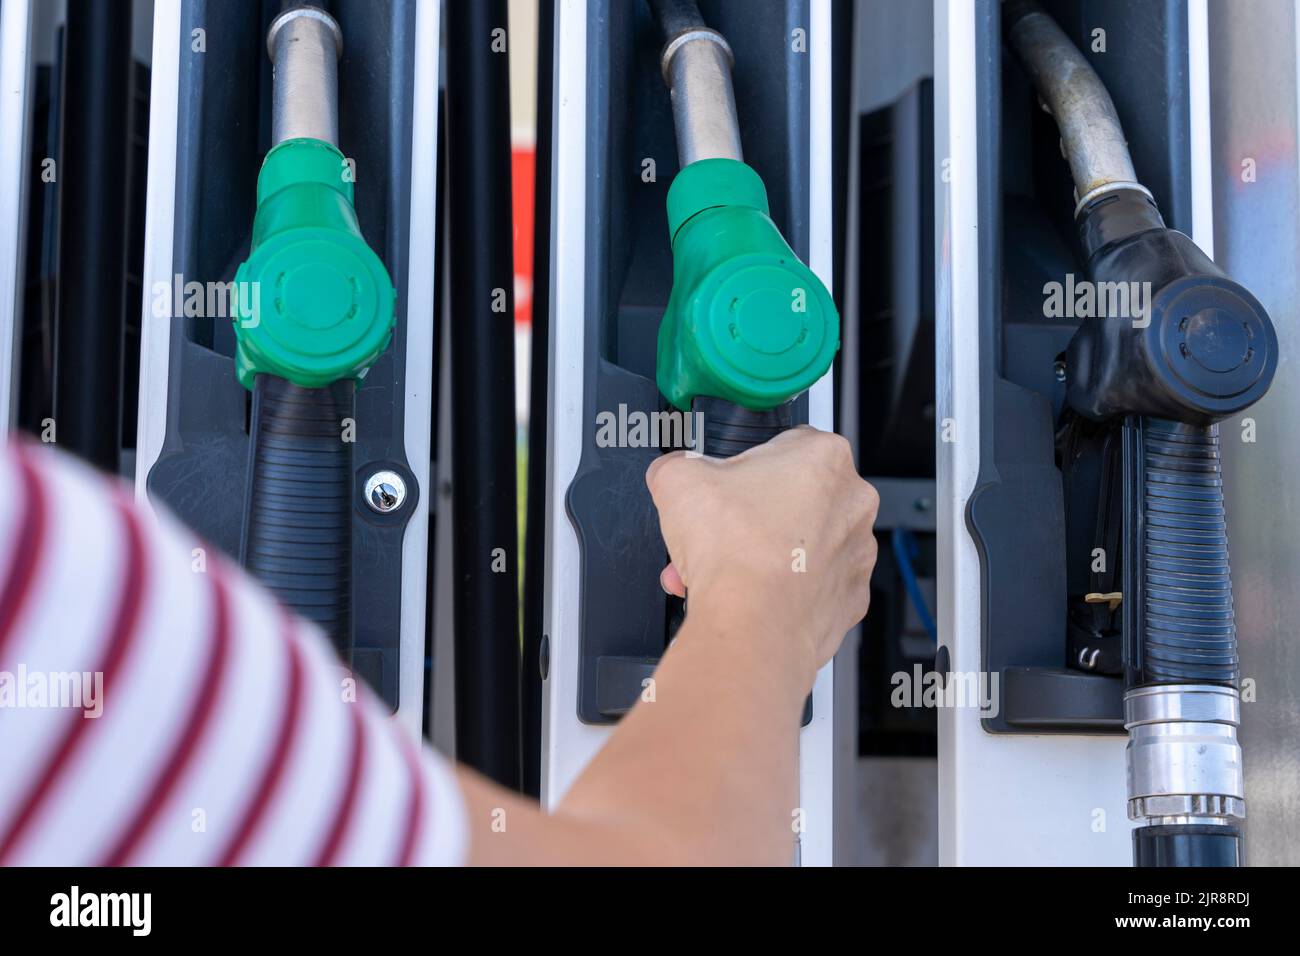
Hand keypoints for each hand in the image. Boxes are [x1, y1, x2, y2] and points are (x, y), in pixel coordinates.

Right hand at [645, 427, 878, 683]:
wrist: (751, 625)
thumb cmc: (735, 552)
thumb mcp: (677, 479)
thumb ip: (676, 465)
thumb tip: (672, 473)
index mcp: (825, 458)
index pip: (783, 446)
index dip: (743, 468)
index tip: (725, 487)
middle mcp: (852, 503)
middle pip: (791, 500)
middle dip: (748, 518)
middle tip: (715, 533)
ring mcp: (855, 555)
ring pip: (798, 547)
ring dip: (757, 556)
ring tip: (716, 571)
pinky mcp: (848, 600)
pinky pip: (808, 588)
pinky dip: (779, 591)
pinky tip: (744, 595)